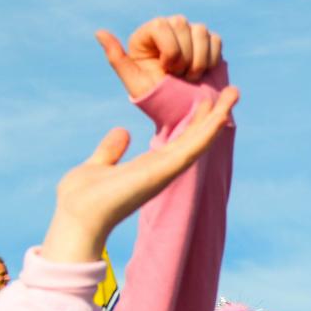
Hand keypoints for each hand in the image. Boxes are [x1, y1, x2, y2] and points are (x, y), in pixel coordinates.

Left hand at [41, 87, 238, 263]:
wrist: (76, 218)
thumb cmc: (81, 199)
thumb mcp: (98, 165)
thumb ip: (111, 150)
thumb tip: (123, 131)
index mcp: (148, 168)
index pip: (179, 141)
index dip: (195, 121)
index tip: (207, 101)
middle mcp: (161, 170)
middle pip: (194, 138)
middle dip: (214, 115)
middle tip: (232, 92)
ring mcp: (163, 172)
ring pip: (198, 141)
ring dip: (218, 118)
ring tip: (234, 93)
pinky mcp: (161, 173)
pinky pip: (190, 150)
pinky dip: (206, 133)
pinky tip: (220, 116)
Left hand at [96, 15, 224, 98]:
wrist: (184, 113)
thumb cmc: (157, 99)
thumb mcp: (135, 82)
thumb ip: (116, 58)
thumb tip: (99, 32)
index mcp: (149, 33)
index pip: (163, 25)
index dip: (170, 51)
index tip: (166, 71)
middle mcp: (169, 27)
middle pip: (183, 25)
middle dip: (184, 58)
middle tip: (177, 77)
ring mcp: (190, 33)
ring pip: (201, 31)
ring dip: (198, 61)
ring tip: (189, 77)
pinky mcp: (209, 42)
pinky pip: (215, 41)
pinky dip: (211, 60)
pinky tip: (201, 73)